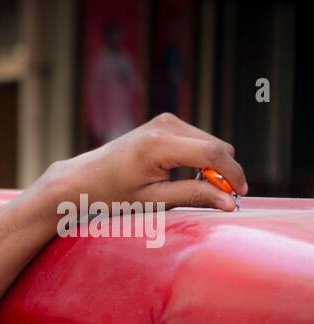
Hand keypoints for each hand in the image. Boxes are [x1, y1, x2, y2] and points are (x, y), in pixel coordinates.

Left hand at [41, 113, 246, 213]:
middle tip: (219, 199)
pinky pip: (199, 140)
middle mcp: (165, 125)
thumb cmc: (111, 194)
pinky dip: (202, 158)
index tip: (240, 196)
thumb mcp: (153, 200)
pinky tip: (186, 175)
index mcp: (158, 144)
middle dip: (224, 173)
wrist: (83, 178)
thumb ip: (193, 196)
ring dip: (213, 166)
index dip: (232, 175)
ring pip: (211, 143)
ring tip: (196, 189)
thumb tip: (230, 202)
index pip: (213, 155)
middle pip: (218, 147)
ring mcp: (166, 120)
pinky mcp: (166, 122)